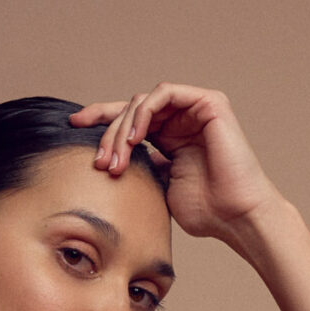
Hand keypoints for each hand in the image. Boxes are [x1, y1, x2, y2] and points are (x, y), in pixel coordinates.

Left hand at [69, 84, 278, 243]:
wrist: (236, 217)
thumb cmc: (206, 211)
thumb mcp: (159, 188)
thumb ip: (139, 167)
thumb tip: (108, 162)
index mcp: (170, 137)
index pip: (129, 121)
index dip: (100, 120)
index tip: (73, 127)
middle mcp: (182, 119)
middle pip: (130, 110)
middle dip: (109, 134)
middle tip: (101, 163)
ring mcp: (195, 109)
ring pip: (142, 102)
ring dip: (123, 128)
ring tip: (118, 158)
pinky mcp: (208, 102)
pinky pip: (164, 93)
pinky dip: (144, 111)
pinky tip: (136, 137)